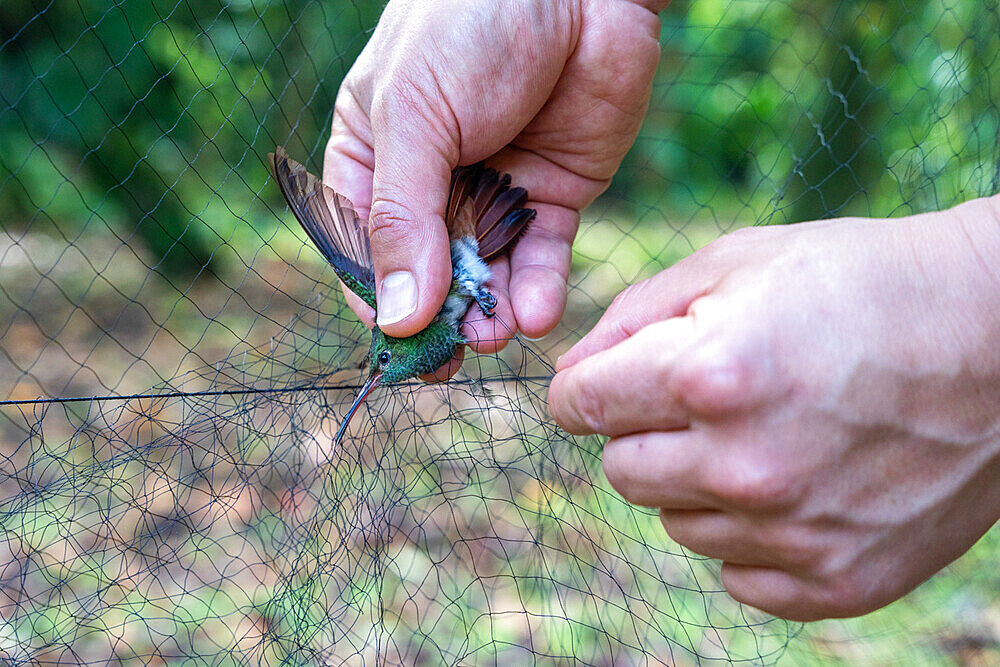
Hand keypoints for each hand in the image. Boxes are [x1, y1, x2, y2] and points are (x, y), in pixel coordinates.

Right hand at [324, 0, 665, 376]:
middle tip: (453, 356)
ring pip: (486, 276)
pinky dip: (539, 290)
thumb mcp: (414, 115)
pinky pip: (541, 258)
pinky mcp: (552, 197)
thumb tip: (395, 316)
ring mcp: (494, 193)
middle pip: (426, 274)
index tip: (394, 342)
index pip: (362, 247)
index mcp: (375, 157)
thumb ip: (403, 216)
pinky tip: (537, 314)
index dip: (377, 299)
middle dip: (439, 317)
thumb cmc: (472, 24)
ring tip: (496, 335)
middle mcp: (432, 184)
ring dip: (490, 314)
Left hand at [549, 196, 999, 620]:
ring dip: (700, 480)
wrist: (997, 336)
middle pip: (619, 470)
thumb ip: (630, 317)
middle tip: (708, 397)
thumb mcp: (736, 263)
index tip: (604, 383)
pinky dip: (752, 530)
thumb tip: (567, 377)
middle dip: (644, 430)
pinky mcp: (836, 581)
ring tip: (770, 431)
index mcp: (712, 378)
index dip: (583, 388)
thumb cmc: (858, 283)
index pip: (579, 406)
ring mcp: (794, 534)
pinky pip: (737, 571)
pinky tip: (801, 479)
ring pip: (677, 521)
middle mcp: (746, 467)